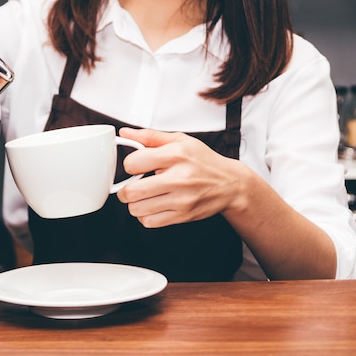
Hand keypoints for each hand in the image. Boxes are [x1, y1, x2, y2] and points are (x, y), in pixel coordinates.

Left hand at [116, 127, 243, 227]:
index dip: (129, 165)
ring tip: (144, 197)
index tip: (135, 166)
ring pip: (138, 209)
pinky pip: (150, 222)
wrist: (231, 184)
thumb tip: (125, 134)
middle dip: (125, 190)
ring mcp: (181, 199)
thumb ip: (150, 137)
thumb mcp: (180, 141)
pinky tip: (153, 206)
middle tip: (131, 187)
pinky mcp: (182, 216)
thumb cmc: (203, 161)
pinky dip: (145, 216)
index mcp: (175, 155)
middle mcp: (179, 178)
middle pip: (132, 191)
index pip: (133, 163)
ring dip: (135, 204)